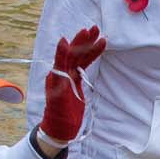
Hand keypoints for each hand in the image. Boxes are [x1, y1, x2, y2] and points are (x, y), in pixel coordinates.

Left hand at [39, 26, 105, 143]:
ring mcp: (69, 78)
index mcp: (57, 72)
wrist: (60, 129)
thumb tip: (63, 41)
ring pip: (81, 59)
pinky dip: (91, 59)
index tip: (88, 32)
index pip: (69, 52)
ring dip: (90, 48)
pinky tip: (97, 52)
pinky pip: (84, 67)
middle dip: (86, 41)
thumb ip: (61, 63)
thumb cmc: (57, 111)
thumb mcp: (58, 86)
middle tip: (96, 29)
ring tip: (102, 38)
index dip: (79, 42)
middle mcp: (62, 72)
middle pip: (76, 53)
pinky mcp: (76, 84)